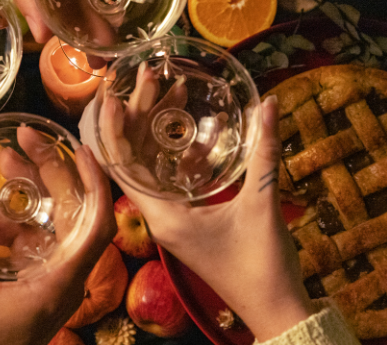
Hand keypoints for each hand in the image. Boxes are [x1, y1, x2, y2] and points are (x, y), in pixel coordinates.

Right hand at [0, 145, 114, 344]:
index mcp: (59, 283)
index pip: (97, 225)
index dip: (95, 183)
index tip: (79, 148)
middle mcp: (64, 281)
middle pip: (72, 215)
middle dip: (48, 173)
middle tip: (20, 142)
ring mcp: (50, 284)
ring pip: (48, 228)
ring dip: (24, 199)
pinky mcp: (35, 289)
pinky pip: (30, 246)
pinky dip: (8, 229)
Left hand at [101, 94, 317, 340]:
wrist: (275, 309)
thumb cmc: (262, 265)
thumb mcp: (262, 205)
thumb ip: (265, 153)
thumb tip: (270, 103)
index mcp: (163, 215)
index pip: (121, 166)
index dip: (113, 129)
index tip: (111, 95)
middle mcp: (159, 216)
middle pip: (134, 158)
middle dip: (139, 116)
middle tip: (148, 77)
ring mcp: (171, 219)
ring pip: (153, 166)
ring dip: (160, 131)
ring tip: (171, 90)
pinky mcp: (187, 221)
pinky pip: (174, 179)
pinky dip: (182, 153)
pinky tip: (201, 130)